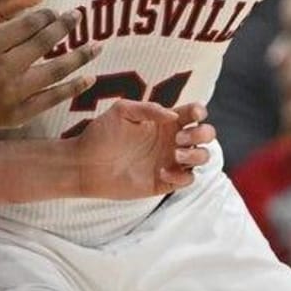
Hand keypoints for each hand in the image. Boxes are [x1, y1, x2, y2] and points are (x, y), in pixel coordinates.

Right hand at [0, 0, 102, 131]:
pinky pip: (53, 98)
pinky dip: (74, 88)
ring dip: (80, 57)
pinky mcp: (19, 114)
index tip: (56, 13)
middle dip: (65, 27)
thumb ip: (10, 4)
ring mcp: (10, 94)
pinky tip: (90, 78)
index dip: (48, 16)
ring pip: (54, 71)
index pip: (29, 25)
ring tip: (97, 47)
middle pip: (44, 44)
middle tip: (78, 17)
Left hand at [76, 101, 215, 198]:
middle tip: (179, 139)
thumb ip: (148, 109)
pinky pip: (187, 180)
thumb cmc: (101, 134)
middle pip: (206, 135)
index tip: (192, 116)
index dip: (200, 112)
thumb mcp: (121, 111)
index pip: (194, 113)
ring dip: (197, 155)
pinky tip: (161, 172)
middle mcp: (172, 140)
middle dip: (201, 135)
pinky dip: (181, 176)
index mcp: (165, 121)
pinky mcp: (164, 182)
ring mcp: (170, 161)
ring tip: (176, 154)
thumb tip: (173, 116)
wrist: (85, 164)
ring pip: (202, 157)